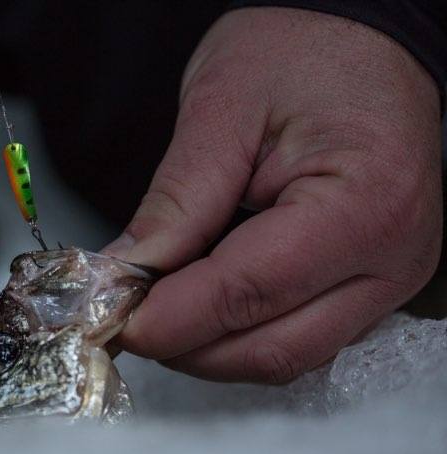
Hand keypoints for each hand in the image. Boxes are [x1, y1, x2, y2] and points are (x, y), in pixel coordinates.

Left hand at [103, 7, 442, 382]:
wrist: (360, 41)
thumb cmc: (301, 52)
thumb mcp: (220, 110)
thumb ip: (175, 203)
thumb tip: (126, 274)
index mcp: (364, 203)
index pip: (251, 290)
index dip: (174, 317)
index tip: (116, 319)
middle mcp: (393, 258)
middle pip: (273, 348)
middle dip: (188, 346)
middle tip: (127, 319)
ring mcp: (390, 281)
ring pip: (287, 356)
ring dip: (211, 348)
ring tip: (159, 308)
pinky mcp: (371, 287)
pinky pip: (300, 338)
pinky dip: (240, 334)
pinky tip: (200, 305)